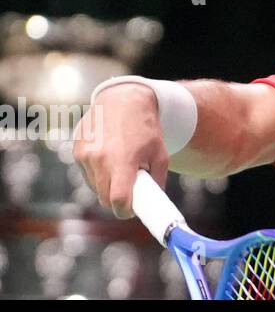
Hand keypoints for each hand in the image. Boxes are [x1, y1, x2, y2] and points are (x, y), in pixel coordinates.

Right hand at [73, 84, 169, 218]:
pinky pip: (87, 174)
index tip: (131, 210)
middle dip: (117, 199)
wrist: (124, 100)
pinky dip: (98, 172)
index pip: (118, 199)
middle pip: (104, 197)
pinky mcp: (76, 151)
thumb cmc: (146, 128)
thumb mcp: (161, 154)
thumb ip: (157, 181)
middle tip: (130, 191)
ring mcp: (85, 155)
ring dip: (107, 185)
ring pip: (94, 187)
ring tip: (121, 167)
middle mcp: (99, 159)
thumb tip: (152, 203)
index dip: (125, 210)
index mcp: (122, 160)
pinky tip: (109, 157)